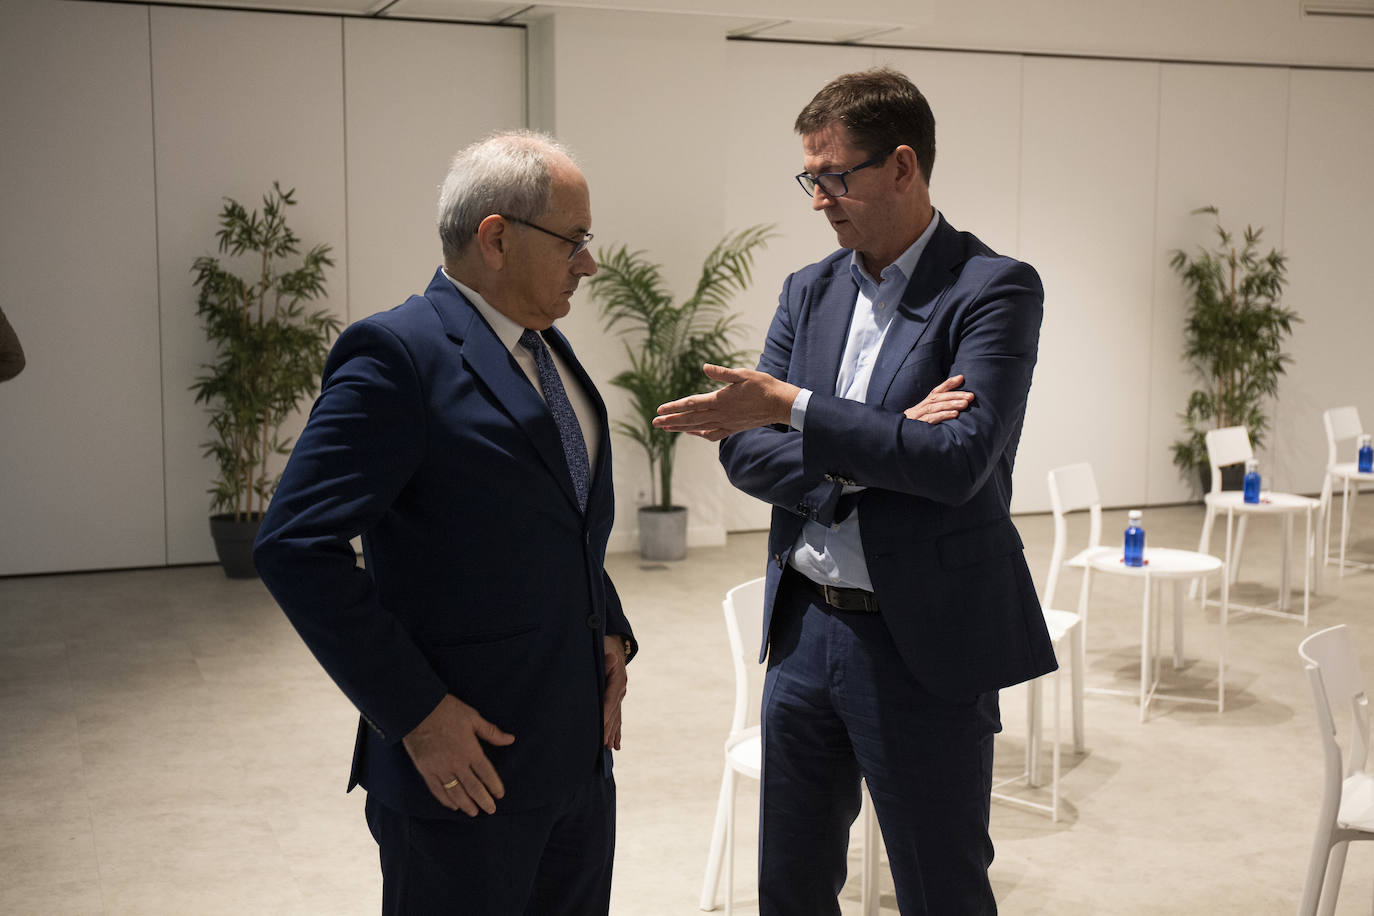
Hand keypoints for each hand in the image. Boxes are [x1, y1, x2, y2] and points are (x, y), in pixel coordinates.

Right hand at [402, 694, 514, 815]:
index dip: (494, 786)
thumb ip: (491, 732)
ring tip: (474, 812)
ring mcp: (440, 769)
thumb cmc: (447, 711)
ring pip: (456, 793)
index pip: (486, 773)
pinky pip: (437, 790)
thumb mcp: (473, 718)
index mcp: (470, 750)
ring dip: (466, 804)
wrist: (418, 710)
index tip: (500, 795)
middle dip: (483, 800)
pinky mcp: (426, 770)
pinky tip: (453, 805)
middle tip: (491, 810)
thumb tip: (510, 739)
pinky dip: (446, 800)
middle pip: (473, 787)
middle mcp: (456, 763)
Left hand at [602, 636, 627, 749]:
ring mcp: (620, 695)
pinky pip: (618, 716)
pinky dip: (616, 731)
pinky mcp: (617, 698)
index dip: (606, 713)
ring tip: (609, 748)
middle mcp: (621, 689)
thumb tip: (610, 659)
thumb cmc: (604, 644)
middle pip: (614, 712)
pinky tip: (616, 744)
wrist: (614, 644)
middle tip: (602, 745)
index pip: (610, 699)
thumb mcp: (604, 646)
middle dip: (608, 729)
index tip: (600, 726)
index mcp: (618, 678)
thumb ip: (605, 656)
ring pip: (617, 717)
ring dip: (613, 732)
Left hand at [653, 365, 800, 440]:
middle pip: (690, 418)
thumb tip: (705, 367)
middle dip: (671, 420)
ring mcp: (726, 423)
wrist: (780, 404)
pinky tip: (693, 432)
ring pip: (698, 427)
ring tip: (667, 428)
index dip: (674, 407)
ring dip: (681, 428)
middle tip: (655, 422)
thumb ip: (722, 373)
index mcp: (720, 400)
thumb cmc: (763, 386)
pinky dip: (700, 433)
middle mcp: (720, 414)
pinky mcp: (733, 428)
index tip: (660, 409)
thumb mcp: (743, 374)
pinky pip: (713, 434)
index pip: (691, 404)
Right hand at [904, 375, 972, 423]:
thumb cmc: (917, 428)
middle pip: (937, 398)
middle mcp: (920, 408)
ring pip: (935, 407)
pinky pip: (931, 419)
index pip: (936, 391)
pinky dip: (943, 415)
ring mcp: (918, 416)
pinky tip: (955, 414)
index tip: (961, 378)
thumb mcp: (927, 417)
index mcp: (923, 405)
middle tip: (970, 396)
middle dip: (955, 396)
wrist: (900, 437)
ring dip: (951, 404)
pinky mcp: (918, 425)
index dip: (948, 384)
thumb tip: (954, 398)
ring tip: (965, 404)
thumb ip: (940, 408)